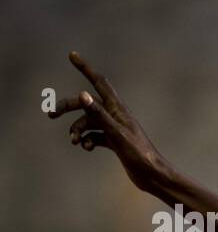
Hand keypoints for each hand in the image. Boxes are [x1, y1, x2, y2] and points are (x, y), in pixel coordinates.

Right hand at [48, 51, 168, 191]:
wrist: (152, 175)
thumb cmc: (139, 154)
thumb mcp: (116, 133)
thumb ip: (99, 114)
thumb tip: (82, 95)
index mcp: (118, 109)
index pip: (99, 83)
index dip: (86, 69)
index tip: (72, 55)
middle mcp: (115, 116)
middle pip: (86, 104)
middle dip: (68, 108)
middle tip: (50, 114)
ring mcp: (114, 129)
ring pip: (88, 122)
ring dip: (77, 130)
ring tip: (74, 141)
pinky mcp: (113, 142)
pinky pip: (94, 136)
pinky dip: (87, 140)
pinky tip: (86, 147)